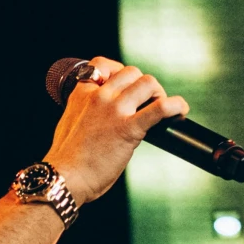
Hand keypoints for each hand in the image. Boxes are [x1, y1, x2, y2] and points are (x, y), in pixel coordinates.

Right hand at [43, 56, 189, 203]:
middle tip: (148, 103)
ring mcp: (114, 110)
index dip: (120, 73)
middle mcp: (99, 96)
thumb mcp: (70, 123)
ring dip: (159, 94)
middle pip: (132, 72)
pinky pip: (160, 108)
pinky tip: (180, 111)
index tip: (126, 87)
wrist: (64, 178)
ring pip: (147, 82)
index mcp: (82, 94)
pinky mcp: (128, 128)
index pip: (104, 65)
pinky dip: (175, 106)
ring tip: (162, 109)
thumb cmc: (67, 160)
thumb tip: (101, 117)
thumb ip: (85, 112)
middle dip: (144, 86)